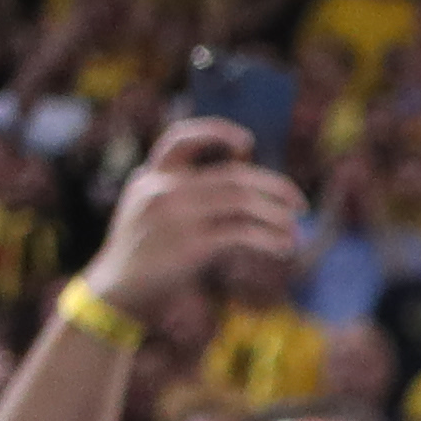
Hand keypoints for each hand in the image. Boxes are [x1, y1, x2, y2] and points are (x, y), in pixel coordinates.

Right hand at [80, 118, 305, 312]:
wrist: (119, 288)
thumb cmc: (145, 250)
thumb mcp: (149, 208)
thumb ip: (182, 191)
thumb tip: (239, 180)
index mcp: (151, 176)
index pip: (180, 139)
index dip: (216, 132)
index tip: (248, 142)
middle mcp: (162, 189)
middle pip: (231, 176)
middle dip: (274, 187)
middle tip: (301, 203)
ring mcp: (175, 216)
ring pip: (242, 201)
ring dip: (277, 216)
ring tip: (295, 231)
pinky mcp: (189, 245)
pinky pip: (242, 233)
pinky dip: (270, 239)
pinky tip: (283, 247)